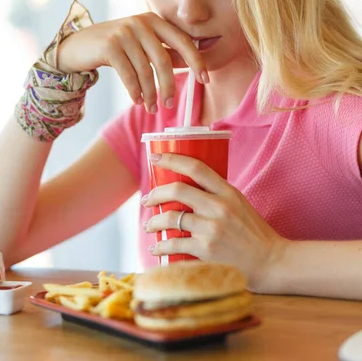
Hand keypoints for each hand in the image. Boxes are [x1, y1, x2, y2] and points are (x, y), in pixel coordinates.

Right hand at [57, 12, 208, 112]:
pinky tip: (137, 100)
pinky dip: (135, 91)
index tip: (205, 79)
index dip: (196, 61)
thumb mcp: (141, 45)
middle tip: (170, 104)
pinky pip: (128, 75)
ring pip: (145, 70)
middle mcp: (140, 22)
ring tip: (151, 107)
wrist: (77, 46)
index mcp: (153, 20)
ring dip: (150, 93)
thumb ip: (163, 51)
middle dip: (169, 85)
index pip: (182, 40)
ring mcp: (124, 32)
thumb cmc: (114, 47)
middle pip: (163, 59)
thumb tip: (192, 65)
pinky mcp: (109, 45)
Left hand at [141, 153, 288, 291]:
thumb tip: (186, 187)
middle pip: (177, 189)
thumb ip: (216, 194)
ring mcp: (212, 229)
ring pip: (170, 218)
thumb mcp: (239, 203)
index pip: (195, 167)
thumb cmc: (254, 232)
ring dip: (153, 222)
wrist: (271, 262)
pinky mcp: (206, 251)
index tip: (155, 157)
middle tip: (147, 199)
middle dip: (155, 193)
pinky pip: (174, 245)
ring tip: (149, 225)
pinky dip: (160, 248)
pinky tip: (156, 250)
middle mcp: (219, 207)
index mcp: (228, 191)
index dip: (171, 159)